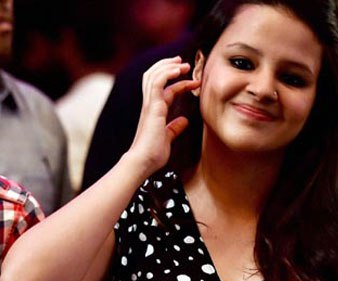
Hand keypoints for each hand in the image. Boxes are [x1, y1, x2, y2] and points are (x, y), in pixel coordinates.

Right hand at [128, 56, 200, 174]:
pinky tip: (178, 70)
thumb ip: (174, 128)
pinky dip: (167, 73)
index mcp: (153, 111)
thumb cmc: (153, 153)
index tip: (194, 82)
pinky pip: (157, 82)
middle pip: (153, 76)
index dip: (179, 82)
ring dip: (169, 66)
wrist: (143, 161)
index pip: (164, 89)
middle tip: (183, 62)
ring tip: (183, 63)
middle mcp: (149, 105)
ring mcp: (150, 104)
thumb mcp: (168, 138)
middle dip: (168, 66)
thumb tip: (184, 121)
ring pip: (154, 75)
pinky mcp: (152, 106)